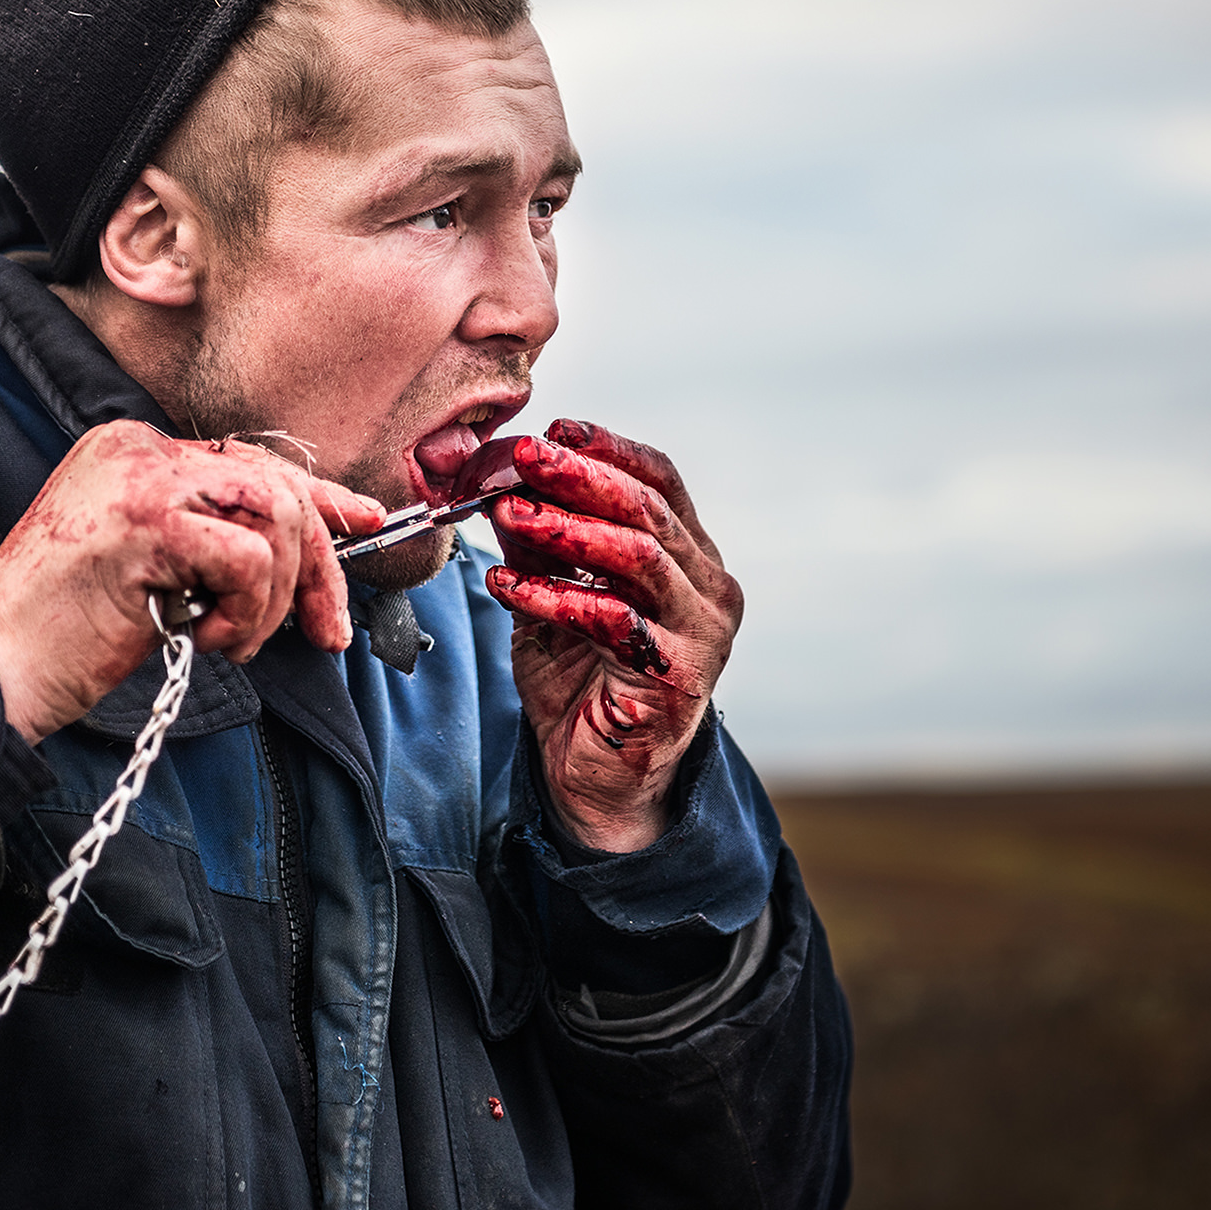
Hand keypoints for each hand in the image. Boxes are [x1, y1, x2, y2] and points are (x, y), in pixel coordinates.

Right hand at [0, 421, 384, 742]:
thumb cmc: (64, 635)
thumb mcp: (147, 567)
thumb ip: (207, 538)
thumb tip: (301, 544)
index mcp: (132, 448)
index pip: (247, 461)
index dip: (317, 496)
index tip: (362, 525)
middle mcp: (138, 447)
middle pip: (274, 484)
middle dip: (317, 565)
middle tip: (327, 632)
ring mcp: (141, 478)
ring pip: (273, 517)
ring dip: (273, 599)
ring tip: (227, 639)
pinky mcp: (149, 522)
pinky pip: (249, 559)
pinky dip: (246, 613)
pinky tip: (202, 638)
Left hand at [483, 418, 744, 853]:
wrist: (595, 781)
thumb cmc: (580, 683)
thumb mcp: (552, 598)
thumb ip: (539, 544)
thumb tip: (501, 481)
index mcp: (689, 558)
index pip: (661, 480)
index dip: (609, 448)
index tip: (555, 428)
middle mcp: (709, 588)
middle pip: (650, 509)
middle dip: (582, 475)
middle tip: (525, 456)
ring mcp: (701, 633)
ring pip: (641, 556)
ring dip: (567, 528)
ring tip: (508, 513)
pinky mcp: (676, 677)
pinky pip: (614, 620)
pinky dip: (556, 596)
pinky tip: (508, 585)